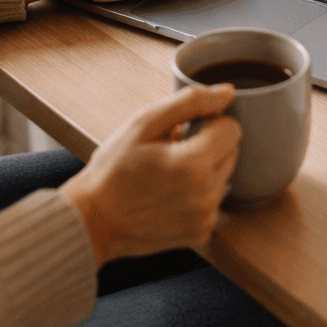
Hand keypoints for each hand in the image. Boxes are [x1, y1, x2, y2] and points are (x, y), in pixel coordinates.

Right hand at [60, 84, 240, 265]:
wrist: (94, 219)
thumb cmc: (113, 168)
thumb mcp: (144, 123)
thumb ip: (191, 102)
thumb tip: (228, 93)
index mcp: (194, 165)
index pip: (232, 129)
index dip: (209, 122)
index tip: (183, 130)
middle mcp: (206, 196)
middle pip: (231, 152)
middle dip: (208, 145)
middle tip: (170, 151)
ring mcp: (205, 218)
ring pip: (224, 176)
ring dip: (205, 169)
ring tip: (168, 174)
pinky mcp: (201, 233)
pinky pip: (213, 201)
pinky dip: (198, 194)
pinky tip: (169, 195)